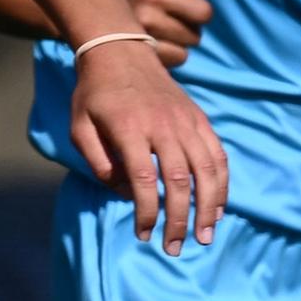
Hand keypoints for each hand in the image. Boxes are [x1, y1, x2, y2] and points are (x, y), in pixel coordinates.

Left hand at [67, 42, 225, 253]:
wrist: (121, 51)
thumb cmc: (95, 95)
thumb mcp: (79, 127)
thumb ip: (97, 163)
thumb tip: (126, 193)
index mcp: (130, 129)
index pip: (145, 180)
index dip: (147, 212)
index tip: (144, 235)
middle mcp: (163, 125)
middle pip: (180, 180)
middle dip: (179, 220)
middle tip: (175, 248)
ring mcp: (185, 121)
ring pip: (206, 170)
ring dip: (207, 208)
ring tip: (204, 237)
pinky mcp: (198, 119)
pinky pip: (217, 155)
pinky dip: (221, 184)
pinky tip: (217, 209)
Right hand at [121, 0, 215, 66]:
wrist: (95, 17)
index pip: (204, 12)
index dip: (200, 14)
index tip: (185, 11)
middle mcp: (147, 16)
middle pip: (196, 35)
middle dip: (187, 31)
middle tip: (167, 24)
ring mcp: (140, 41)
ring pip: (184, 53)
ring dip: (177, 47)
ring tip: (159, 36)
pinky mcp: (138, 59)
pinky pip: (172, 63)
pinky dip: (168, 59)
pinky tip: (153, 49)